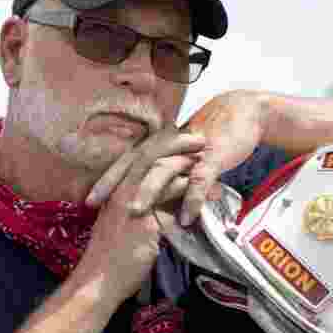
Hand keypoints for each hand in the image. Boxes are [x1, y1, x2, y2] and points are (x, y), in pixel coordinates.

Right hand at [73, 135, 206, 304]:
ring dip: (187, 158)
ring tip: (209, 155)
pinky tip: (206, 186)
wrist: (99, 281)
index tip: (180, 139)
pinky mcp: (142, 216)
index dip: (160, 144)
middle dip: (176, 141)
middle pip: (149, 152)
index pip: (138, 157)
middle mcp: (119, 190)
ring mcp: (129, 201)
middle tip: (200, 137)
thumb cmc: (111, 259)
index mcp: (114, 190)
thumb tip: (162, 208)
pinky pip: (169, 192)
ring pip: (161, 167)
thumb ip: (140, 213)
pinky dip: (189, 185)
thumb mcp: (124, 228)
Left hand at [86, 91, 265, 224]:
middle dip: (115, 185)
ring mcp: (189, 151)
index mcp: (157, 146)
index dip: (107, 180)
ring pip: (163, 171)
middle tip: (97, 206)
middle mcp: (168, 146)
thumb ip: (164, 173)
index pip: (126, 164)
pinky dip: (193, 199)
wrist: (243, 114)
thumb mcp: (181, 155)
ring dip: (148, 191)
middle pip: (135, 166)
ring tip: (135, 212)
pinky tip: (187, 218)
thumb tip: (145, 196)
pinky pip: (200, 180)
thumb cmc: (208, 138)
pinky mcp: (212, 157)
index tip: (89, 201)